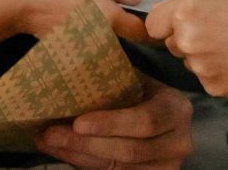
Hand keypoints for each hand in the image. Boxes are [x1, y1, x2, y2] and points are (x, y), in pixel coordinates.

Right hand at [5, 0, 146, 41]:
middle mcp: (101, 38)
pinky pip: (93, 49)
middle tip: (130, 16)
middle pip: (126, 40)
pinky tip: (86, 26)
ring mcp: (87, 49)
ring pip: (110, 46)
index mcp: (109, 17)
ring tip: (106, 21)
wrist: (19, 6)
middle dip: (132, 32)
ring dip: (114, 37)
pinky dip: (96, 42)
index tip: (155, 22)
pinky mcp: (73, 53)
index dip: (152, 28)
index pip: (142, 32)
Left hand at [36, 73, 193, 168]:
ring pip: (118, 167)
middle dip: (86, 143)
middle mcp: (178, 142)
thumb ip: (113, 77)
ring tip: (49, 141)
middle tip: (51, 133)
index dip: (112, 124)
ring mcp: (167, 166)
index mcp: (177, 109)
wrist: (160, 115)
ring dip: (79, 155)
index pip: (147, 120)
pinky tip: (62, 150)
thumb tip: (67, 68)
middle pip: (129, 150)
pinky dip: (83, 162)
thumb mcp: (136, 80)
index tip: (78, 122)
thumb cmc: (141, 93)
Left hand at [145, 0, 227, 99]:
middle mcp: (189, 42)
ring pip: (190, 62)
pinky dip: (219, 72)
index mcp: (187, 12)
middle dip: (187, 37)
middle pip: (171, 43)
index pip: (152, 25)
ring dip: (204, 55)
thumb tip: (160, 9)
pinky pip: (207, 79)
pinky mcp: (217, 88)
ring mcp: (202, 69)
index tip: (183, 20)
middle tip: (220, 29)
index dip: (167, 21)